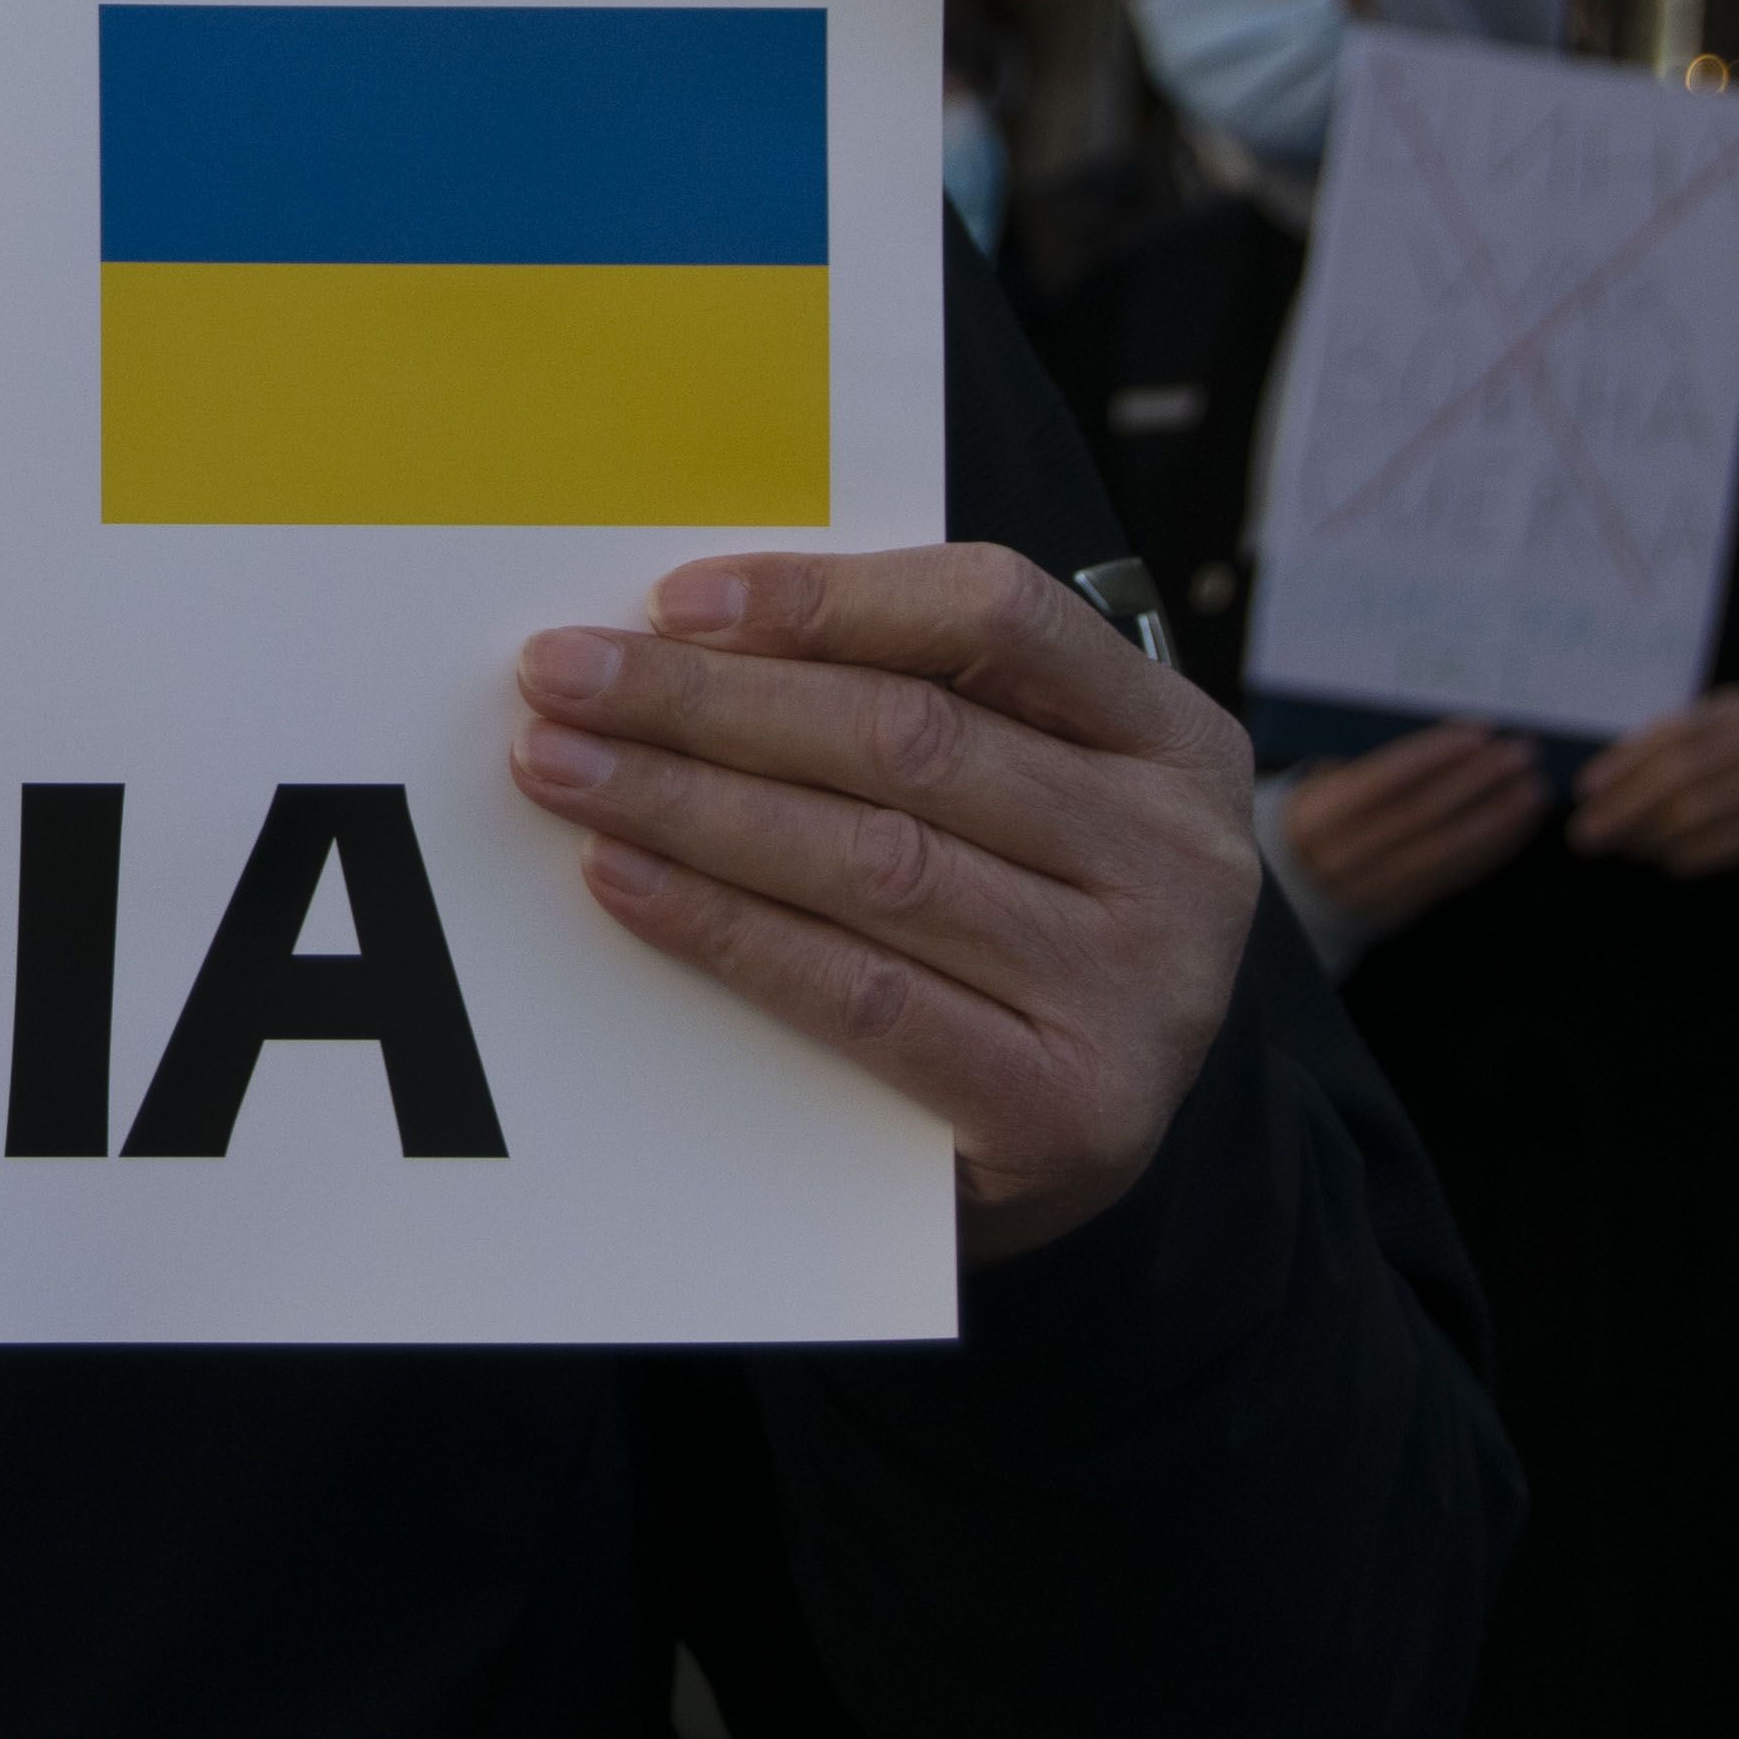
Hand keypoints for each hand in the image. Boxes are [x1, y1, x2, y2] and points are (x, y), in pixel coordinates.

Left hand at [511, 546, 1257, 1264]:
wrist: (1082, 1141)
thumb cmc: (1020, 924)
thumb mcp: (1021, 792)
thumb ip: (911, 700)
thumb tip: (685, 625)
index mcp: (1177, 740)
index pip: (997, 617)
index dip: (826, 598)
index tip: (673, 600)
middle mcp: (1179, 857)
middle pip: (908, 737)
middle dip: (707, 700)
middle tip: (560, 677)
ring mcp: (1137, 989)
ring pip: (873, 859)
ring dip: (689, 803)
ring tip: (561, 768)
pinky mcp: (1069, 1108)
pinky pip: (861, 994)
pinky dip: (726, 929)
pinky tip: (627, 881)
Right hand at [1281, 718, 1552, 938]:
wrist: (1295, 884)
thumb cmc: (1322, 814)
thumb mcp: (1323, 784)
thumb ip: (1373, 767)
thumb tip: (1453, 738)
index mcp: (1318, 813)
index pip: (1384, 778)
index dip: (1434, 754)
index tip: (1479, 731)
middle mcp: (1343, 854)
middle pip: (1421, 813)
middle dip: (1476, 779)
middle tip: (1519, 752)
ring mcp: (1374, 886)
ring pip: (1444, 849)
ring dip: (1495, 817)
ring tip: (1531, 788)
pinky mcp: (1403, 906)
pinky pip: (1454, 876)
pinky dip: (1491, 848)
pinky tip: (1518, 824)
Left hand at [1565, 683, 1738, 878]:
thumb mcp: (1715, 750)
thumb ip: (1662, 759)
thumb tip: (1597, 793)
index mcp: (1734, 709)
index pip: (1668, 733)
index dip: (1622, 763)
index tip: (1585, 792)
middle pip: (1680, 771)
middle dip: (1625, 806)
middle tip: (1588, 835)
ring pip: (1704, 807)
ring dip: (1654, 834)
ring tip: (1626, 850)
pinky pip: (1737, 839)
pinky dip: (1696, 853)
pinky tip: (1670, 862)